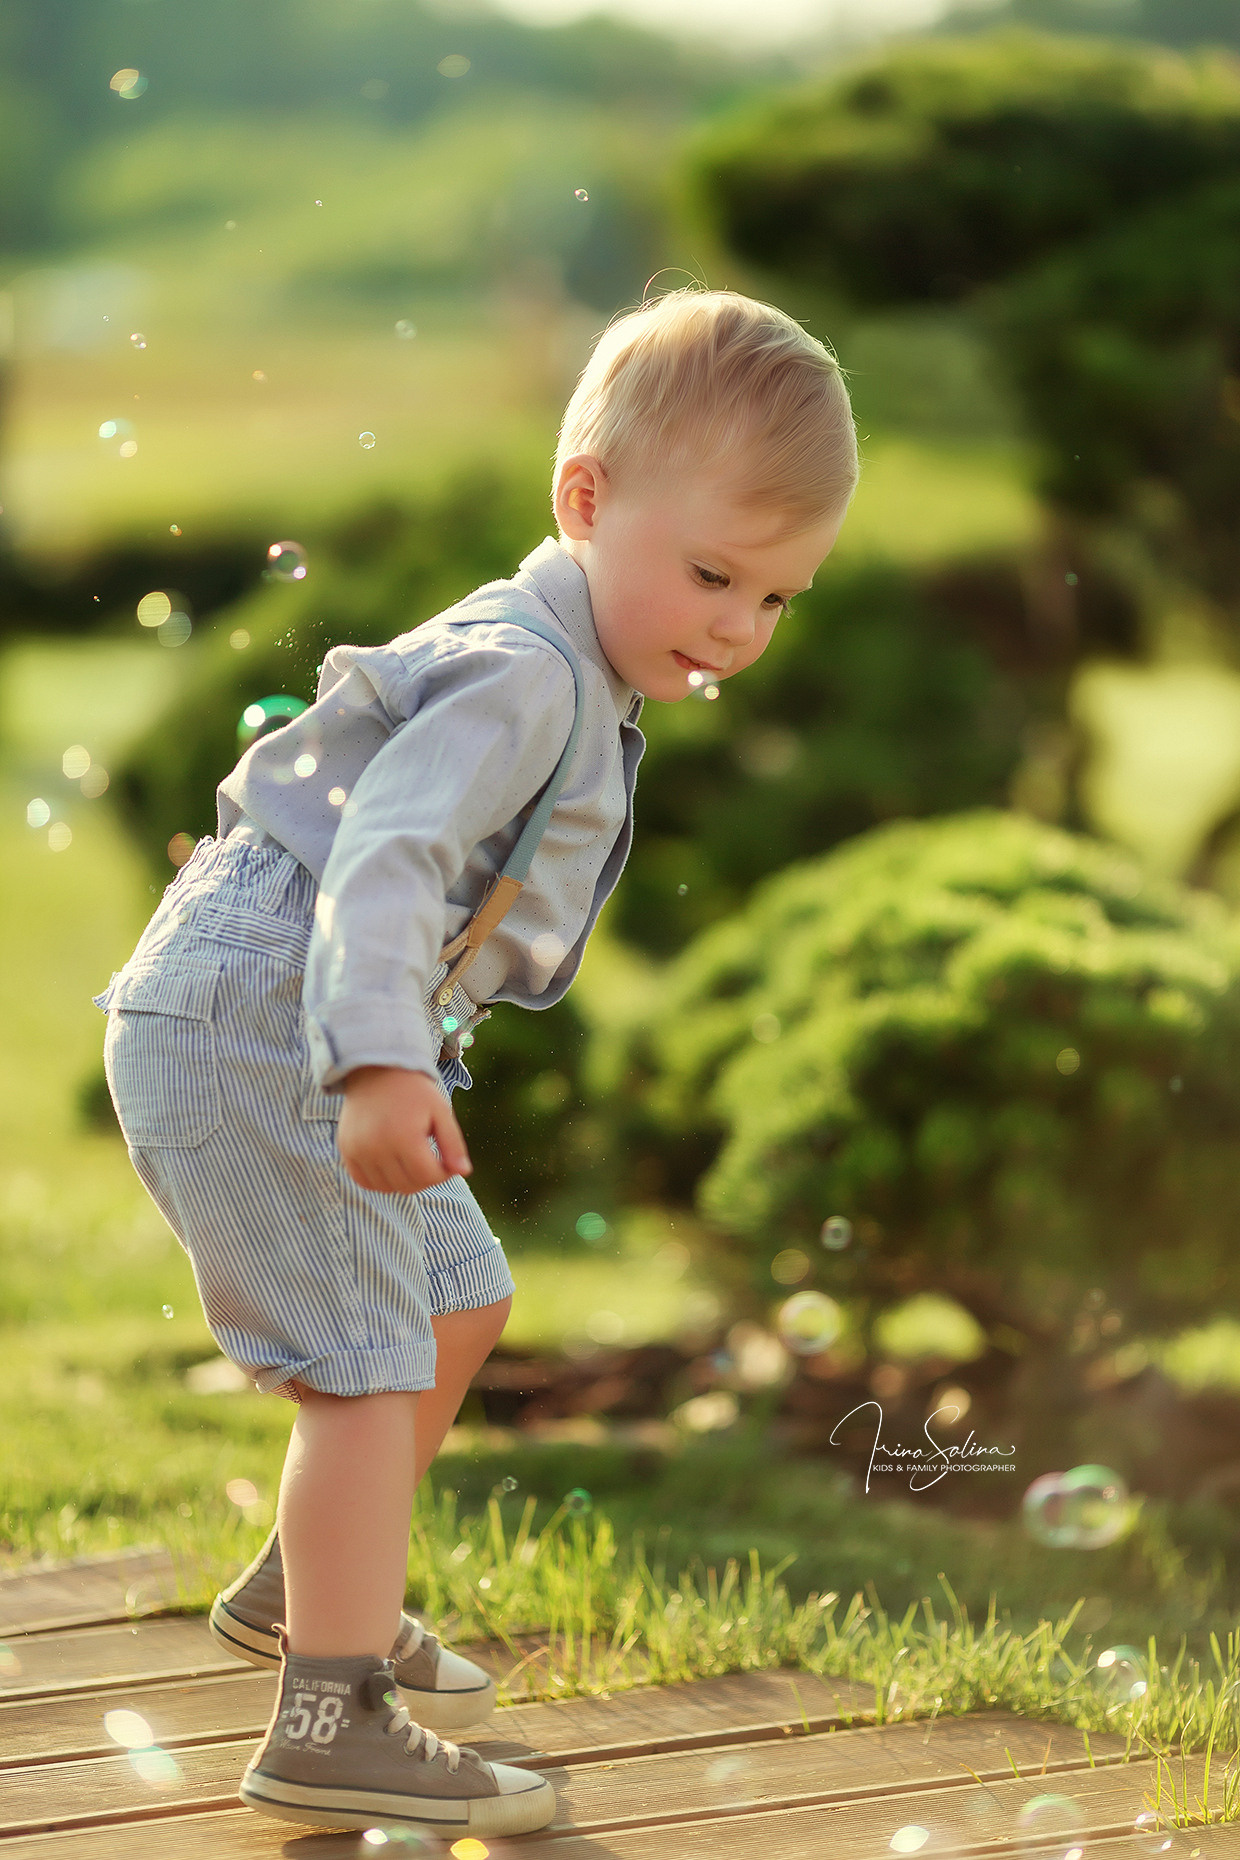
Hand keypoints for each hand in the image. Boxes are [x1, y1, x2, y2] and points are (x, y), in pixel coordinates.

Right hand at [336, 1066, 471, 1193]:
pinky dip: (381, 1180)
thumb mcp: (441, 1111)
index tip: (447, 1161)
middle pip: (408, 1185)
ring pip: (387, 1188)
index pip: (429, 1176)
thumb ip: (453, 1144)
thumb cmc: (414, 1092)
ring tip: (412, 1158)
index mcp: (404, 1136)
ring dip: (404, 1180)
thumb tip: (464, 1172)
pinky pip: (365, 1182)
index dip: (444, 1173)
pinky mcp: (346, 1150)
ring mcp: (358, 1150)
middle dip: (426, 1178)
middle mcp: (377, 1146)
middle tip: (431, 1159)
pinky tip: (393, 1165)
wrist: (377, 1070)